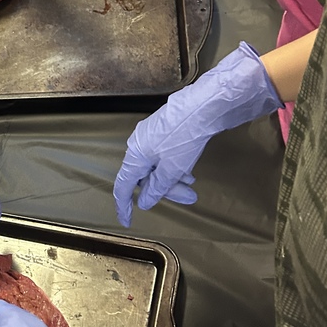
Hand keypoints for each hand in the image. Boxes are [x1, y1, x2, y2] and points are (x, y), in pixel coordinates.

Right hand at [113, 42, 282, 226]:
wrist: (203, 105)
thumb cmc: (184, 137)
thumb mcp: (172, 169)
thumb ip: (157, 188)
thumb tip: (144, 202)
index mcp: (135, 154)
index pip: (123, 186)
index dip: (124, 206)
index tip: (127, 221)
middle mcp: (139, 145)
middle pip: (146, 176)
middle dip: (165, 190)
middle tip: (188, 198)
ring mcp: (152, 137)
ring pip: (158, 166)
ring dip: (174, 179)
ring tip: (193, 185)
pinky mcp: (165, 131)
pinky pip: (165, 156)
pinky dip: (176, 167)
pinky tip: (190, 171)